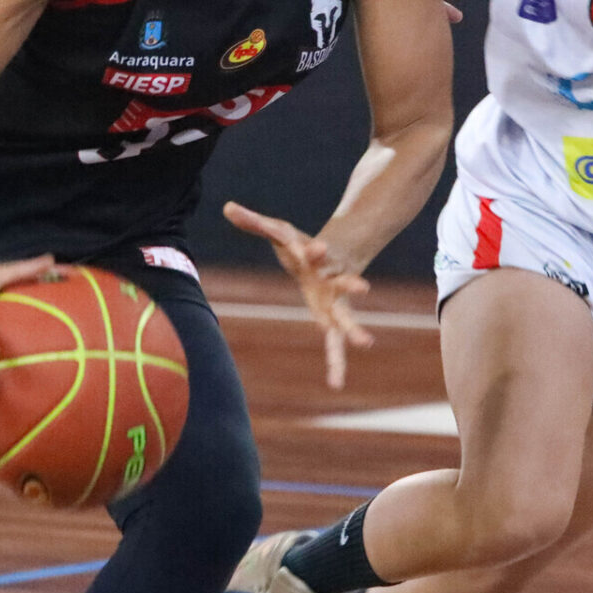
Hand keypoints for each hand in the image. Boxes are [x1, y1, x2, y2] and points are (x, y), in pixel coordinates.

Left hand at [224, 201, 372, 388]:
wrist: (330, 256)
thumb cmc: (300, 245)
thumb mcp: (278, 231)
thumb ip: (254, 222)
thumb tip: (226, 207)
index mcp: (317, 258)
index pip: (317, 252)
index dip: (318, 250)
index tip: (319, 248)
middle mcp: (331, 280)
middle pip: (343, 283)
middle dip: (351, 285)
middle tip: (364, 288)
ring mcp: (334, 302)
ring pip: (346, 318)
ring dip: (354, 330)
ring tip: (366, 343)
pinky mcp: (332, 319)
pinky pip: (334, 345)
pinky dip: (336, 363)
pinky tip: (336, 385)